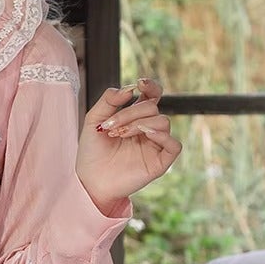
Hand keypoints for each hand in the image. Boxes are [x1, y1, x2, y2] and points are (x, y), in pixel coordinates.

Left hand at [75, 76, 180, 210]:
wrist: (89, 180)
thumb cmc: (92, 153)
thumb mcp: (94, 121)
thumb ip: (108, 101)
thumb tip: (128, 88)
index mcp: (135, 118)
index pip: (152, 96)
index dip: (151, 86)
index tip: (140, 83)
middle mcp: (147, 129)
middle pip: (152, 107)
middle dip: (131, 112)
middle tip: (111, 126)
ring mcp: (155, 145)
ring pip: (163, 122)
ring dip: (140, 123)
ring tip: (120, 134)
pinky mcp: (160, 162)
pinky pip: (174, 145)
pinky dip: (162, 136)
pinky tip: (145, 135)